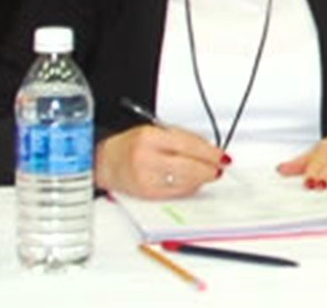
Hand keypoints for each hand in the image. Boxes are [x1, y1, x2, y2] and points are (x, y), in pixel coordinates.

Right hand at [95, 125, 225, 198]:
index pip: (188, 145)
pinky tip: (193, 183)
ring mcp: (147, 178)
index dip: (209, 152)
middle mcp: (147, 158)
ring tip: (207, 174)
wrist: (105, 162)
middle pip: (189, 166)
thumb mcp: (153, 131)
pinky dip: (189, 188)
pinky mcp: (148, 194)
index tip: (221, 155)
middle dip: (209, 168)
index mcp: (149, 137)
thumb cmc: (130, 145)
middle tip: (219, 167)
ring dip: (201, 179)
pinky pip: (177, 192)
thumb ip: (180, 138)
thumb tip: (207, 149)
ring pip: (185, 181)